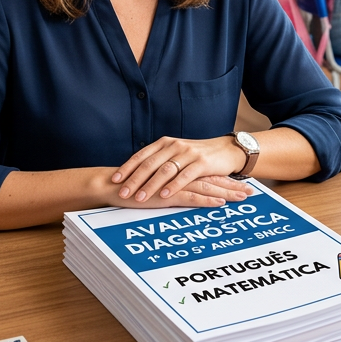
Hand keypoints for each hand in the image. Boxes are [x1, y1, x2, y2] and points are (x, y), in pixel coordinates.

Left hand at [112, 136, 252, 202]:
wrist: (226, 150)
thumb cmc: (198, 156)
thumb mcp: (176, 154)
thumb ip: (159, 161)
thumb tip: (136, 174)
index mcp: (165, 143)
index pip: (141, 155)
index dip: (127, 167)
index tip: (114, 180)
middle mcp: (174, 146)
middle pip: (149, 164)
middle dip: (134, 179)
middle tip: (122, 193)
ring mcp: (188, 153)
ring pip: (164, 170)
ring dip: (150, 185)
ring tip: (139, 198)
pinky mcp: (201, 163)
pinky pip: (184, 175)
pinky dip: (173, 186)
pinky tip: (164, 195)